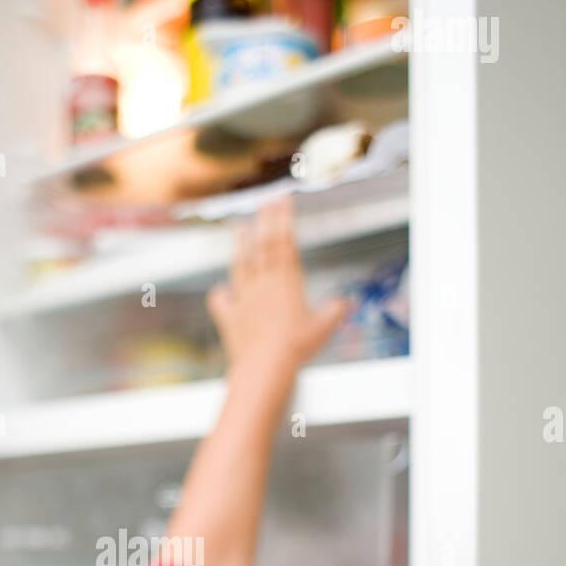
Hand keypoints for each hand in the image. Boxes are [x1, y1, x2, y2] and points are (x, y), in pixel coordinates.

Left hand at [207, 195, 347, 410]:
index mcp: (286, 281)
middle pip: (263, 246)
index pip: (284, 242)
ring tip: (240, 228)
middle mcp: (262, 284)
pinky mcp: (229, 316)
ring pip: (240, 265)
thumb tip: (344, 302)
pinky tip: (222, 290)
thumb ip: (335, 311)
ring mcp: (243, 298)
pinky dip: (221, 292)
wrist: (265, 366)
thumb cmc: (296, 347)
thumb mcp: (324, 328)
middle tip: (266, 202)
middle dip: (265, 221)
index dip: (283, 218)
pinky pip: (221, 300)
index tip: (282, 199)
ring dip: (240, 244)